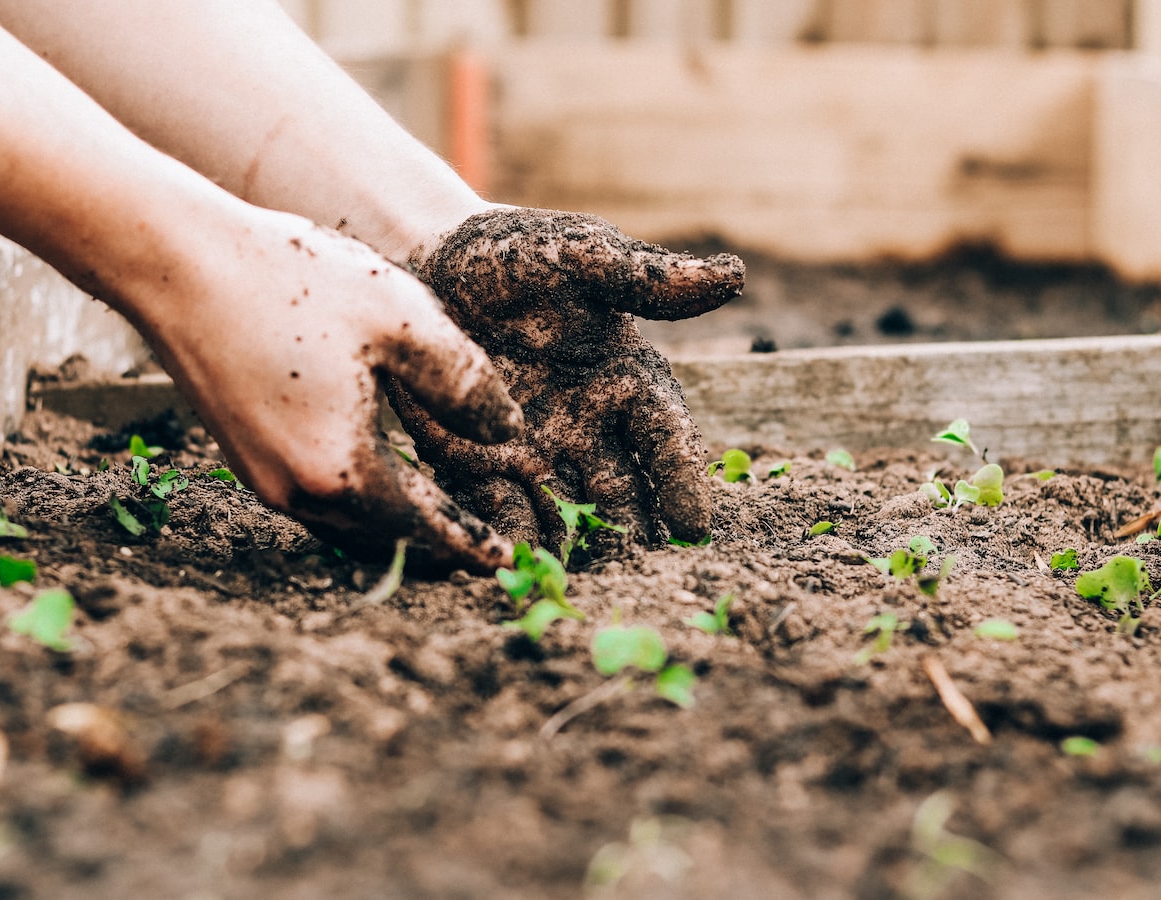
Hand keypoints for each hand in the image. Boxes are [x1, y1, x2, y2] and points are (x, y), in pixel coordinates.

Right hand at [126, 208, 522, 570]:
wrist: (177, 263)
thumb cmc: (293, 281)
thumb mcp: (403, 319)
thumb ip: (465, 384)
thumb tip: (507, 433)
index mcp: (343, 469)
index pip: (425, 528)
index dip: (470, 544)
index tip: (505, 562)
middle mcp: (297, 492)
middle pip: (384, 539)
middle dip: (435, 546)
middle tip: (481, 549)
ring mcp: (263, 478)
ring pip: (347, 525)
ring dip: (395, 528)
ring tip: (440, 519)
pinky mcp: (243, 455)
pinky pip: (316, 500)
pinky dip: (359, 502)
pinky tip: (380, 478)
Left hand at [389, 207, 743, 553]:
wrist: (427, 260)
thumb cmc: (516, 253)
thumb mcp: (580, 255)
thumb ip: (645, 277)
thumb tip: (733, 276)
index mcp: (627, 380)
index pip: (665, 438)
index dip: (682, 480)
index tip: (694, 525)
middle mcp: (589, 428)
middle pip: (622, 493)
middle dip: (632, 534)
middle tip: (640, 576)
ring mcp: (535, 453)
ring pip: (566, 514)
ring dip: (574, 550)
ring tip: (578, 586)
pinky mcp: (478, 465)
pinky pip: (498, 510)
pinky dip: (508, 539)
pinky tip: (511, 567)